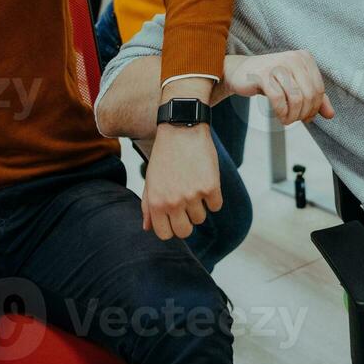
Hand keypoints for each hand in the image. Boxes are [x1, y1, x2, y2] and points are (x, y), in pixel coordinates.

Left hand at [142, 124, 221, 239]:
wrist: (182, 129)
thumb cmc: (164, 155)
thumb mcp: (151, 180)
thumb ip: (148, 206)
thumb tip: (147, 228)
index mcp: (156, 203)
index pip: (165, 234)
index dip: (171, 227)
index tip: (175, 217)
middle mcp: (173, 202)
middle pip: (185, 232)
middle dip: (187, 222)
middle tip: (187, 205)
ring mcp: (193, 195)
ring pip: (201, 218)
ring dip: (200, 206)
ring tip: (194, 185)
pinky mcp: (211, 187)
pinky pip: (216, 206)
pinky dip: (214, 197)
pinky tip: (206, 180)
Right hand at [225, 50, 334, 126]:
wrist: (241, 72)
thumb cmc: (270, 78)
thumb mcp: (295, 85)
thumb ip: (314, 98)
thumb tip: (330, 115)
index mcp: (304, 58)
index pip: (319, 89)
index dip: (315, 108)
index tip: (307, 116)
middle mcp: (293, 58)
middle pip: (309, 95)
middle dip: (304, 113)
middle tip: (296, 120)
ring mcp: (278, 65)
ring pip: (296, 99)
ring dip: (293, 115)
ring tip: (287, 119)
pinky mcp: (263, 74)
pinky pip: (279, 100)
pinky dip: (282, 113)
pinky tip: (280, 116)